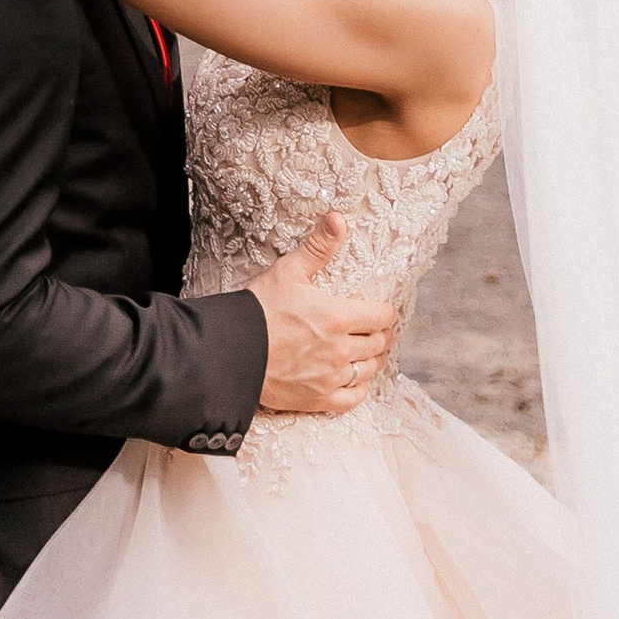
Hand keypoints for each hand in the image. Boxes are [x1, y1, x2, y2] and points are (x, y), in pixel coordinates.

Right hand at [247, 211, 397, 415]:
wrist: (234, 350)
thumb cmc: (261, 308)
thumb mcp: (290, 271)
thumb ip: (319, 246)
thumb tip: (339, 219)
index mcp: (339, 316)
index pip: (383, 316)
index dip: (385, 311)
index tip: (380, 309)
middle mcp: (341, 350)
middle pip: (379, 343)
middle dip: (380, 334)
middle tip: (375, 329)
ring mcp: (331, 377)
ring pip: (369, 370)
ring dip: (372, 359)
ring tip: (367, 351)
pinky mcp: (319, 399)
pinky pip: (354, 398)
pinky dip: (359, 388)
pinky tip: (354, 378)